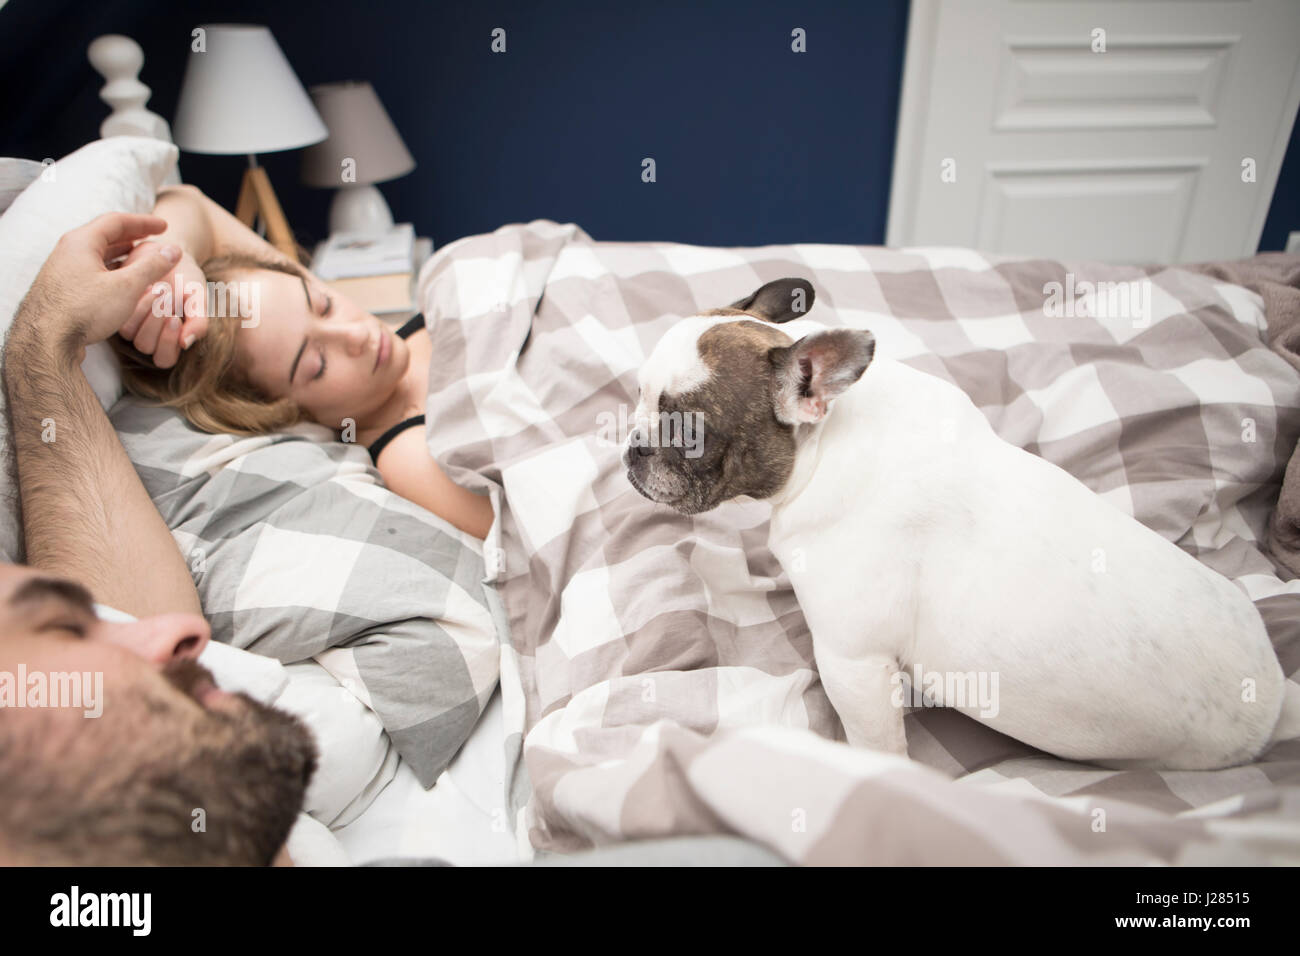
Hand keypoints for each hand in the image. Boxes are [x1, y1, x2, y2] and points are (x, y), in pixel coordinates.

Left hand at [12, 213, 180, 361]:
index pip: (116, 221)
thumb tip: (172, 251)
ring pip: (96, 256)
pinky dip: (110, 271)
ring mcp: (62, 270)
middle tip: (152, 240)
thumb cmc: (85, 310)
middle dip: (131, 237)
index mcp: (81, 242)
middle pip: (104, 236)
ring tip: (140, 261)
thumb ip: (152, 266)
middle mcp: (68, 251)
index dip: (143, 222)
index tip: (163, 226)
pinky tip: (121, 284)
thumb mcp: (127, 287)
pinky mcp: (61, 289)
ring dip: (121, 256)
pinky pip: (90, 271)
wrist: (47, 340)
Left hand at [118, 244, 208, 368]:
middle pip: (146, 347)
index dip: (168, 342)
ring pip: (131, 334)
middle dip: (157, 322)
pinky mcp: (117, 309)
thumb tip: (186, 343)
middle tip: (167, 296)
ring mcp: (131, 324)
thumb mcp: (198, 298)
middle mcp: (150, 337)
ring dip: (146, 311)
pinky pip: (121, 313)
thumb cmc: (186, 279)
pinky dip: (136, 301)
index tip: (175, 318)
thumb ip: (199, 322)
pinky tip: (145, 285)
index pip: (164, 359)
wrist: (169, 253)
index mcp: (171, 340)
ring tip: (158, 288)